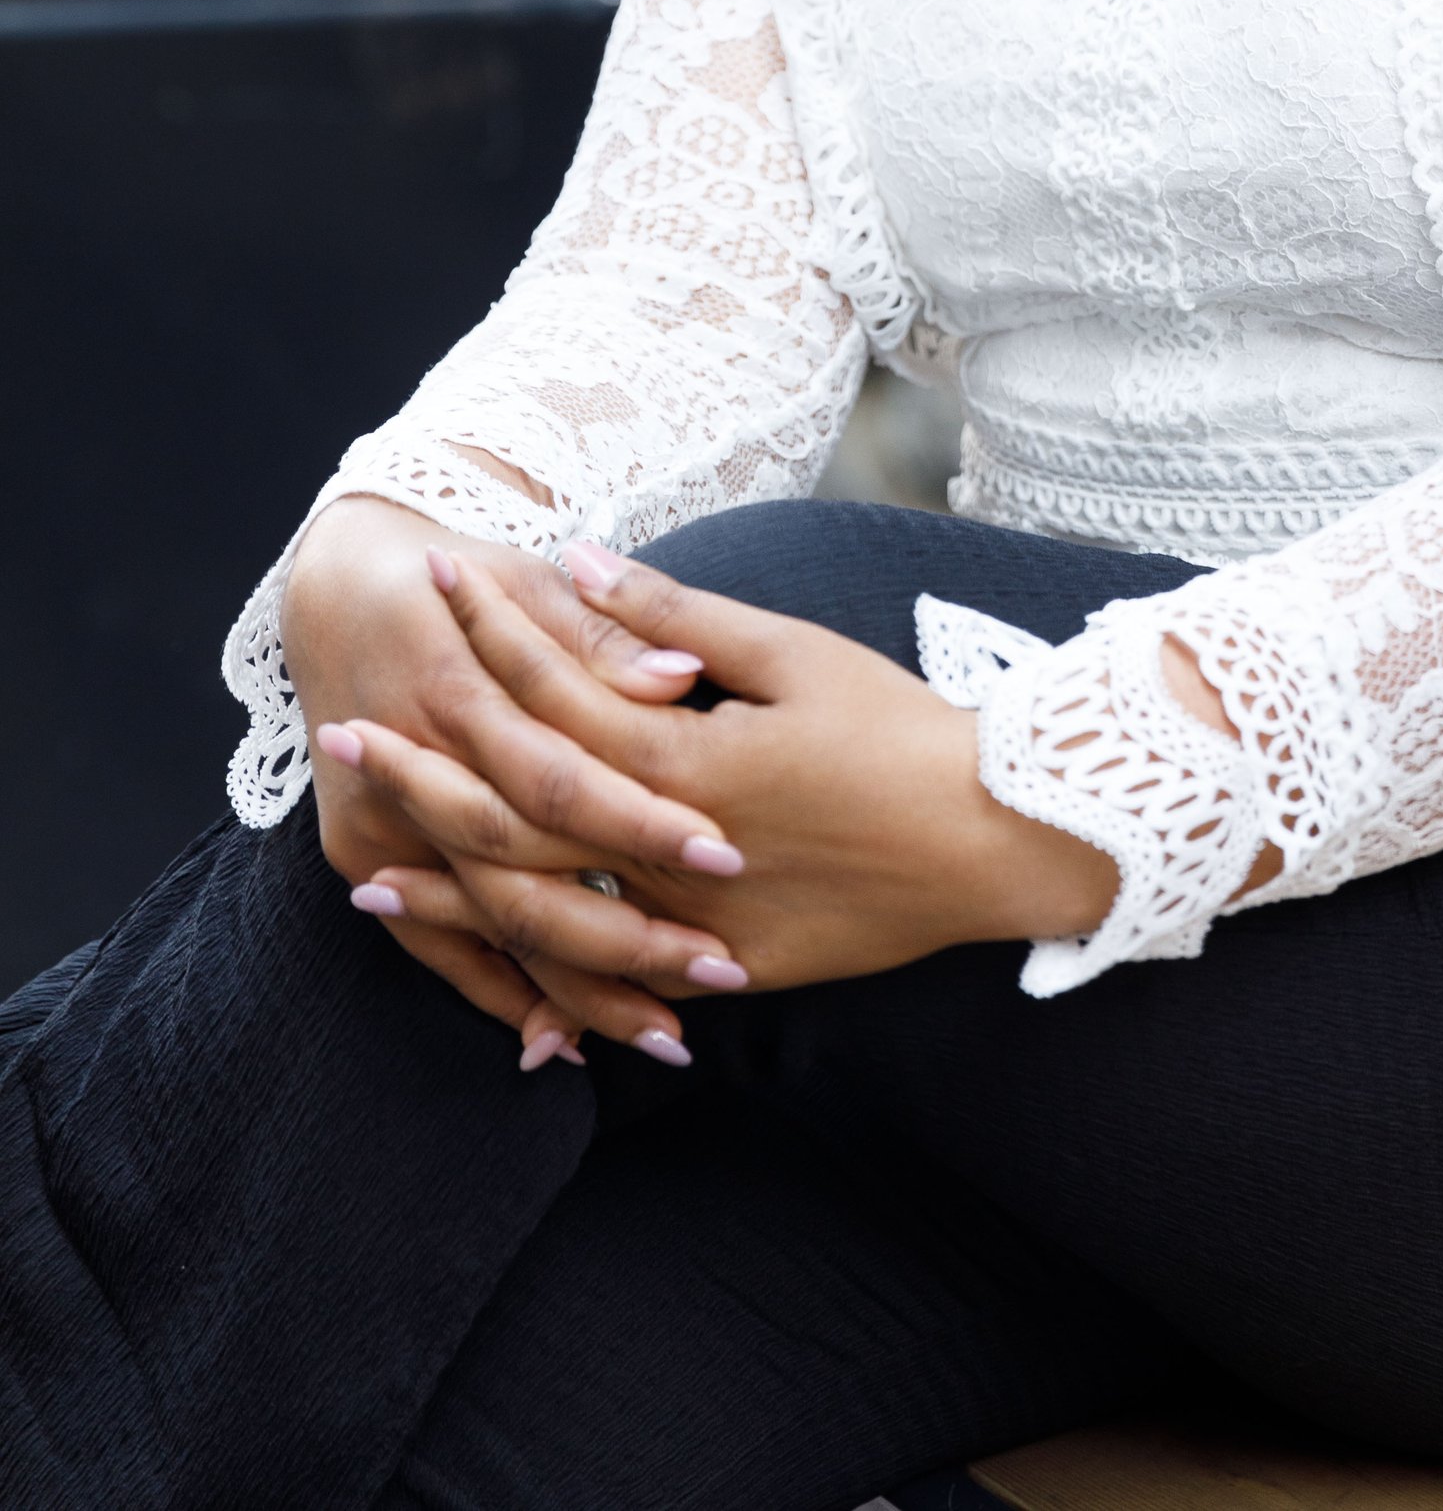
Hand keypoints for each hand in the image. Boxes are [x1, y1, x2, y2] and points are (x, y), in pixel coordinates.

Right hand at [282, 495, 722, 1064]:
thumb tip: (682, 674)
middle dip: (624, 933)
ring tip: (668, 1034)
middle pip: (521, 876)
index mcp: (457, 693)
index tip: (725, 854)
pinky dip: (501, 995)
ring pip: (486, 927)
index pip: (559, 777)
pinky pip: (433, 947)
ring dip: (576, 988)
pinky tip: (568, 1042)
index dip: (640, 820)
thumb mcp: (529, 578)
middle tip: (720, 971)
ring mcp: (375, 825)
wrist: (338, 588)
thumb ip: (604, 635)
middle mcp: (409, 771)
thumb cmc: (460, 578)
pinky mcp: (362, 856)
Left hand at [342, 541, 1121, 1005]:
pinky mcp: (727, 975)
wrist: (997, 839)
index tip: (436, 585)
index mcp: (688, 760)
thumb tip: (579, 561)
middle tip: (343, 732)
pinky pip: (614, 984)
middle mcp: (674, 852)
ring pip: (546, 913)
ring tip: (371, 868)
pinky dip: (543, 978)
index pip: (556, 693)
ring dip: (451, 888)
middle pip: (519, 813)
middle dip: (425, 769)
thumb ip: (673, 619)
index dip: (490, 633)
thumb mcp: (791, 651)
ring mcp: (696, 927)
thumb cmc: (900, 728)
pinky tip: (493, 975)